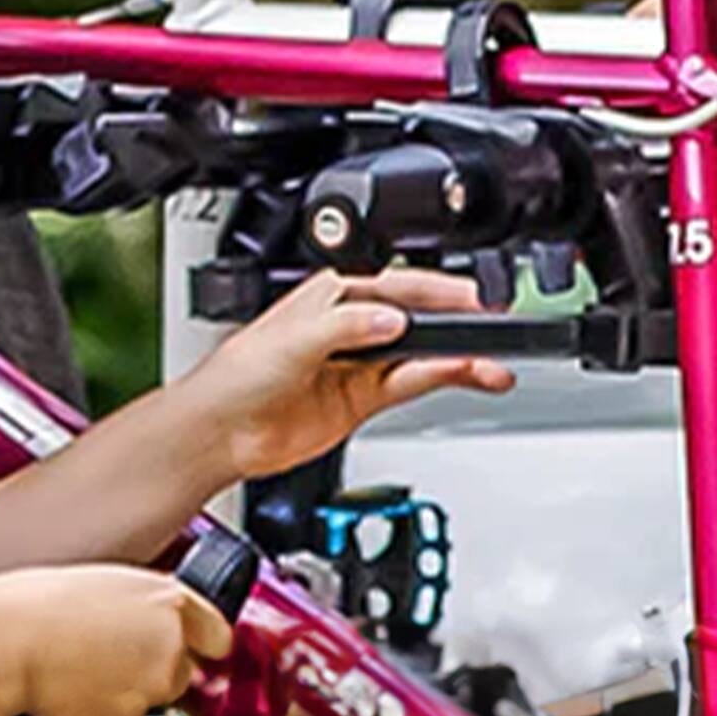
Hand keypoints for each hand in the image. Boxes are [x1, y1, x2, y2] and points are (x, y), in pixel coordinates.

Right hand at [0, 562, 232, 715]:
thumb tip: (150, 622)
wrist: (6, 642)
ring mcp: (149, 689)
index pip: (218, 635)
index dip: (205, 645)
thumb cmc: (40, 604)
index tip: (200, 651)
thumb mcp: (105, 585)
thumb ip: (143, 608)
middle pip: (183, 670)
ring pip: (150, 697)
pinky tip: (71, 687)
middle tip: (113, 655)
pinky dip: (100, 710)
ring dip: (126, 690)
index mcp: (168, 603)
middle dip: (156, 669)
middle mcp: (168, 647)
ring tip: (82, 666)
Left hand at [186, 267, 515, 484]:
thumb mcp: (292, 339)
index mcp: (330, 294)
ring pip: (420, 353)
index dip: (434, 290)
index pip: (393, 284)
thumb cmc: (236, 374)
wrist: (220, 431)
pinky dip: (442, 381)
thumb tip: (390, 321)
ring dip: (458, 356)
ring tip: (494, 361)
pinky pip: (409, 384)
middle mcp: (348, 325)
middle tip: (496, 325)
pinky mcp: (361, 399)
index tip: (470, 297)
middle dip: (456, 321)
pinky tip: (467, 377)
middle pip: (416, 317)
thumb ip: (344, 327)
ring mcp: (357, 363)